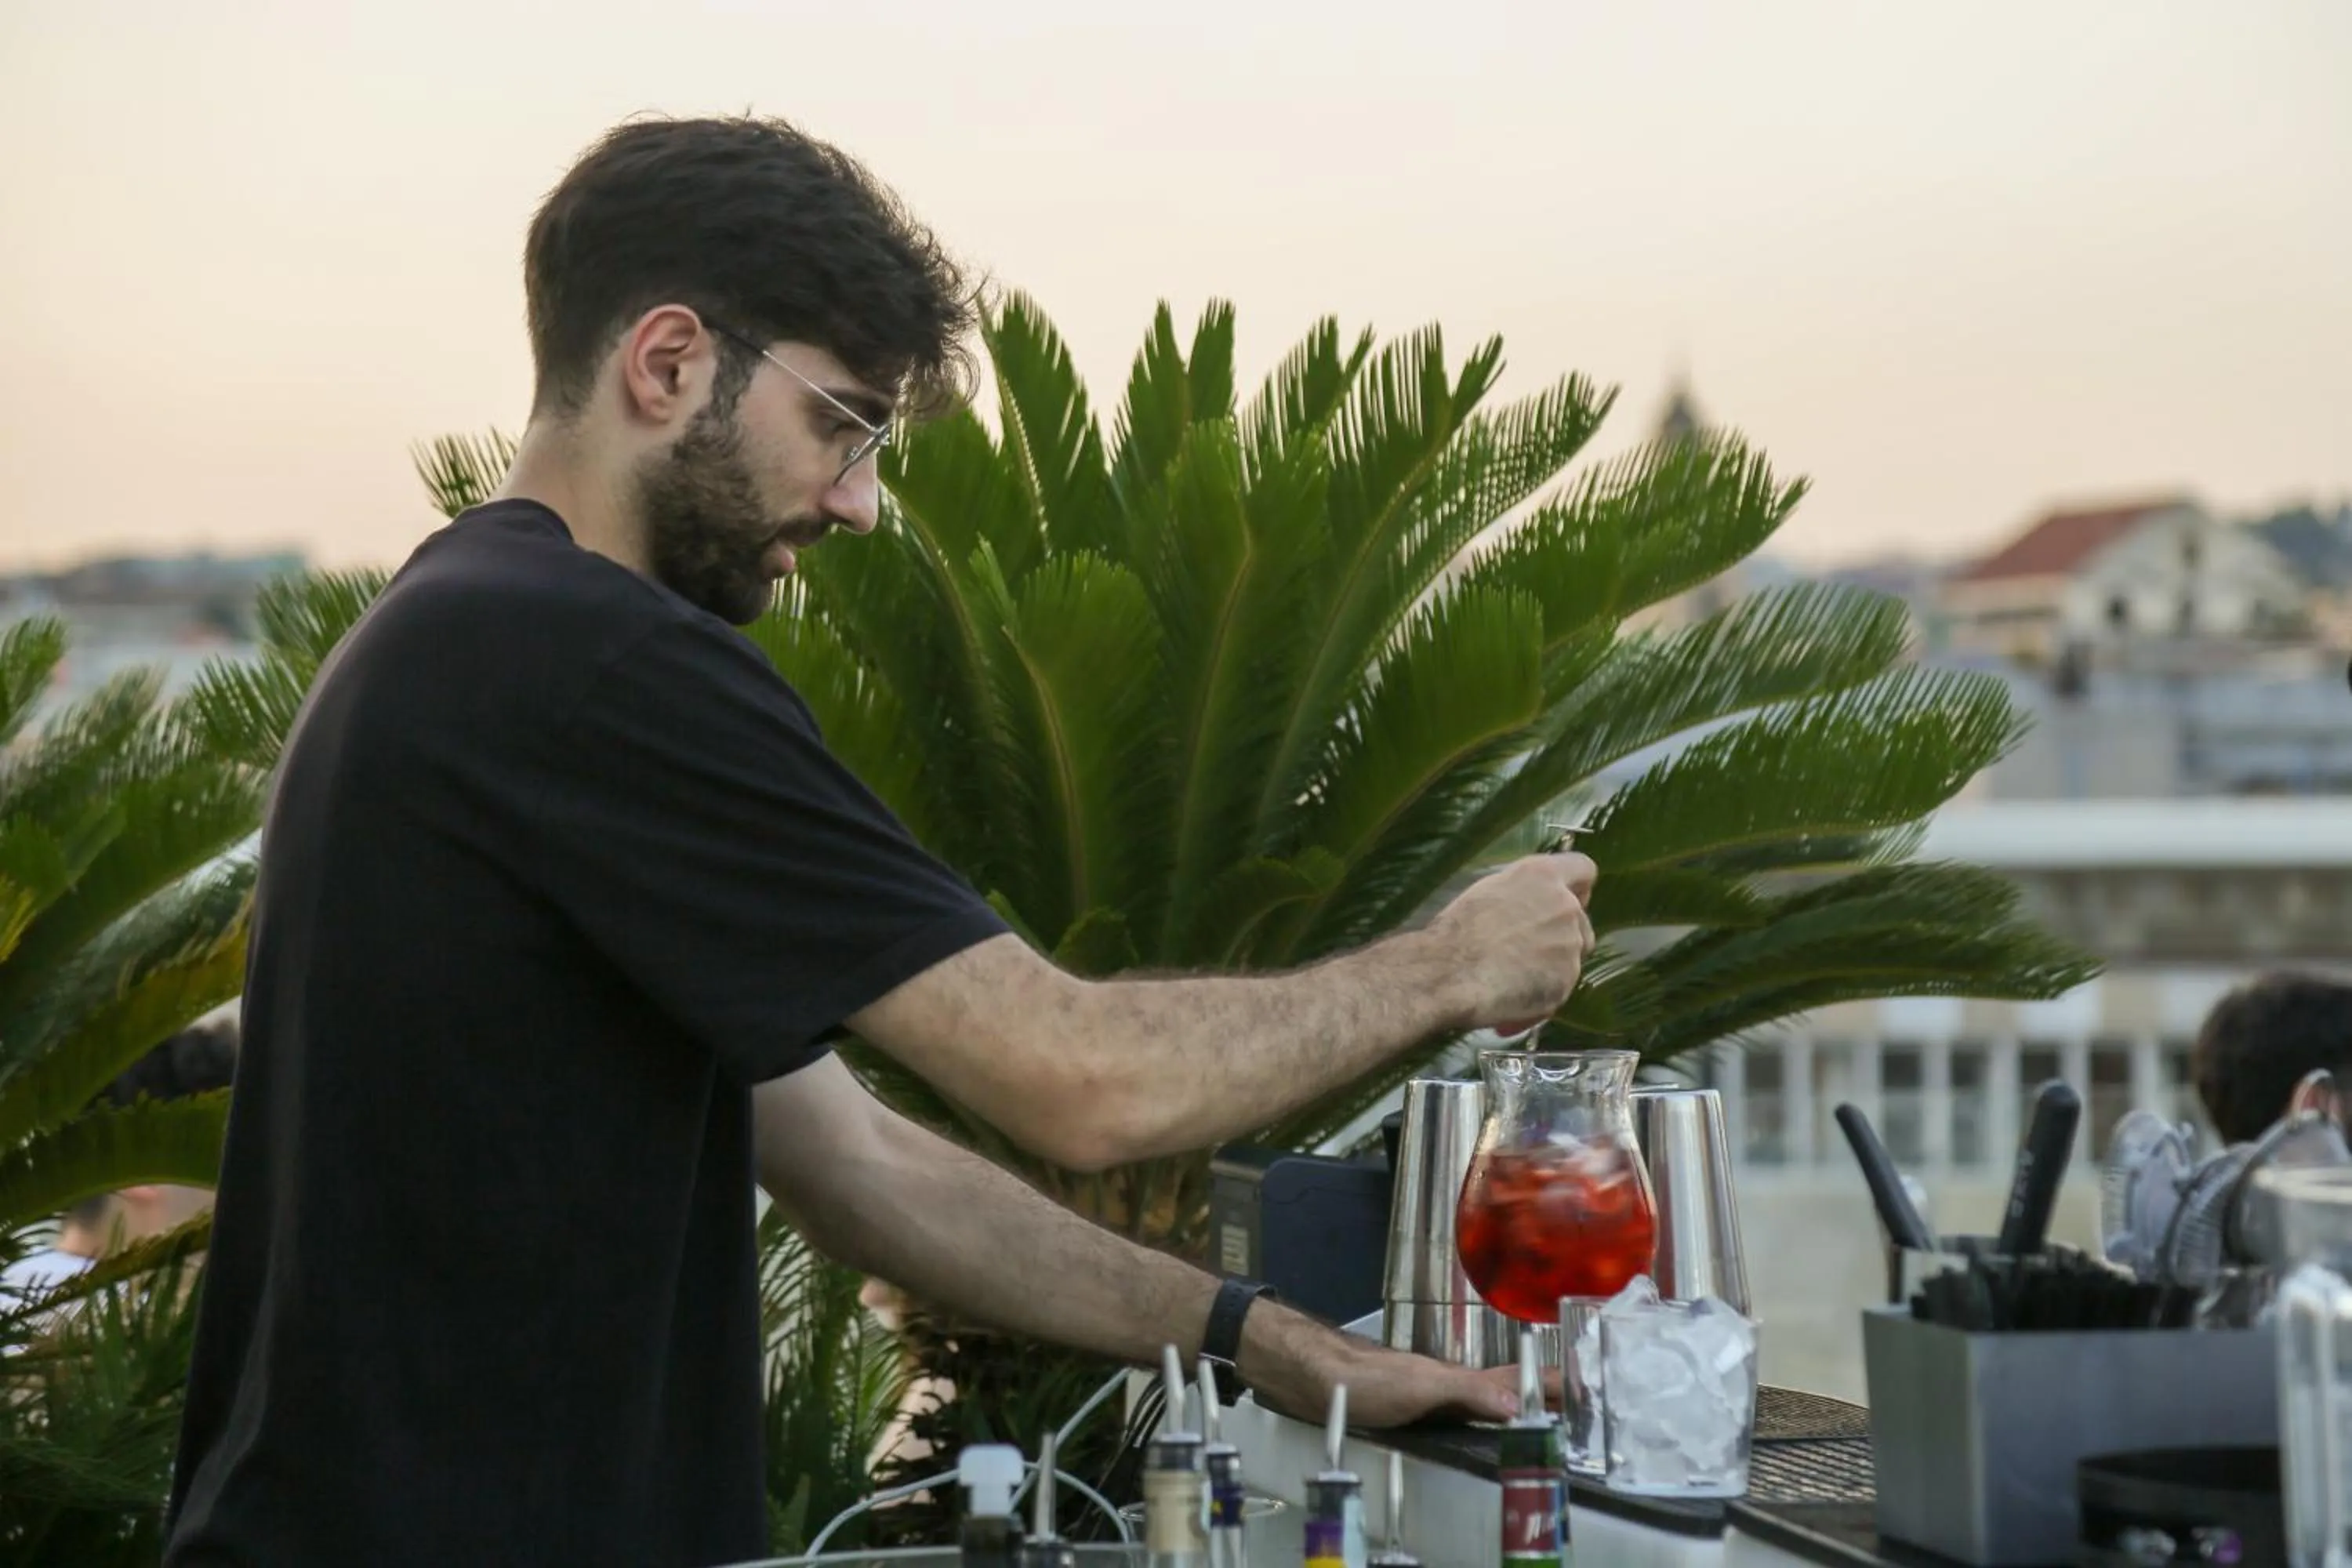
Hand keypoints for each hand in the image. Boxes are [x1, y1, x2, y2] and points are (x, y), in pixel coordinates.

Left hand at [1253, 1336, 1559, 1428]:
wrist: (1312, 1376)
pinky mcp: (1417, 1411)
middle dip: (1551, 1393)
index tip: (1596, 1384)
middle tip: (1586, 1400)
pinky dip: (1490, 1418)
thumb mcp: (1419, 1387)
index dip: (1559, 1383)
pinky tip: (1489, 1427)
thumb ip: (1469, 1394)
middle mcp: (1455, 1386)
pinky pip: (1468, 1415)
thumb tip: (1518, 1408)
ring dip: (1524, 1404)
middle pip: (1514, 1389)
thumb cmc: (1357, 1377)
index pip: (1524, 1380)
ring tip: (1552, 1412)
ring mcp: (1437, 1397)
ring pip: (1493, 1401)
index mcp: (1463, 1379)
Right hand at [1423, 853, 1597, 1033]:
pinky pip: (1560, 985)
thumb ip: (1521, 892)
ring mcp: (1570, 945)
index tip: (1566, 897)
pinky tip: (1512, 995)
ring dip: (1552, 963)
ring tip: (1515, 976)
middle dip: (1562, 931)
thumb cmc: (1456, 928)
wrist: (1449, 972)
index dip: (1577, 886)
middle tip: (1528, 947)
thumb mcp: (1488, 891)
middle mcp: (1566, 906)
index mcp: (1543, 876)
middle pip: (1580, 918)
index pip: (1583, 869)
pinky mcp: (1567, 981)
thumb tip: (1528, 904)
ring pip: (1572, 954)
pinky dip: (1542, 991)